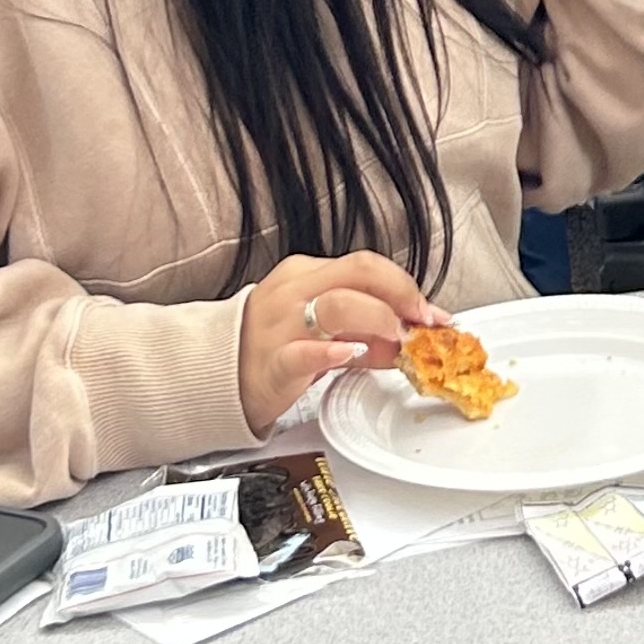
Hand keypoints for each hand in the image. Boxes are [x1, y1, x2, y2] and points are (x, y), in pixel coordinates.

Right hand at [237, 250, 449, 434]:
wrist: (214, 378)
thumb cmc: (270, 348)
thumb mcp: (320, 331)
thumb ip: (366, 332)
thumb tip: (411, 337)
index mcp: (306, 275)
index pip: (366, 265)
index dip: (405, 285)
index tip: (430, 312)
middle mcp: (295, 292)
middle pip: (358, 270)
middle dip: (400, 292)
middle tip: (422, 320)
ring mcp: (281, 325)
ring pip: (337, 303)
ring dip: (378, 318)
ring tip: (397, 339)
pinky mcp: (272, 362)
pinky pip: (303, 351)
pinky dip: (331, 351)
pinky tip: (351, 352)